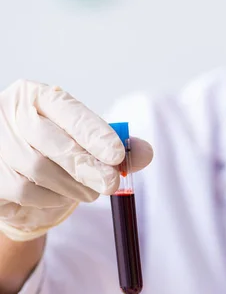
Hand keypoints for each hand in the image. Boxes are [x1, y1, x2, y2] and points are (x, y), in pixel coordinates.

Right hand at [0, 80, 152, 240]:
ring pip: (38, 170)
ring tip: (90, 193)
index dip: (95, 134)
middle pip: (51, 143)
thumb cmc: (55, 148)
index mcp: (38, 96)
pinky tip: (60, 196)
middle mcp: (11, 113)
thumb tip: (145, 153)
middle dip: (86, 166)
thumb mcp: (85, 140)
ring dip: (71, 187)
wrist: (16, 170)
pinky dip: (49, 198)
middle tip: (111, 183)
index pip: (69, 112)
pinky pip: (23, 190)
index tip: (118, 155)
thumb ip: (116, 146)